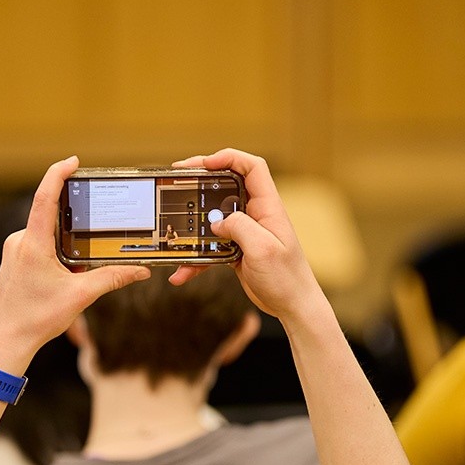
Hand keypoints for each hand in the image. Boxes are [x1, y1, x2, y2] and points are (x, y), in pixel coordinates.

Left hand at [0, 155, 149, 358]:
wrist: (5, 340)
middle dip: (74, 222)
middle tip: (93, 229)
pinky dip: (56, 254)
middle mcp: (19, 241)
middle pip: (50, 216)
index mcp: (33, 244)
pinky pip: (38, 245)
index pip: (45, 197)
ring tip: (77, 269)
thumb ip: (112, 278)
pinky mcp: (13, 260)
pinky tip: (65, 275)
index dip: (58, 173)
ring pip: (46, 234)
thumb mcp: (80, 296)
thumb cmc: (35, 319)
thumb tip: (140, 270)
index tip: (74, 162)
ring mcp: (14, 250)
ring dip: (66, 245)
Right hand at [170, 148, 323, 321]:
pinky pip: (210, 247)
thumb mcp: (263, 248)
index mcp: (268, 207)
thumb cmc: (286, 278)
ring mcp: (245, 232)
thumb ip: (240, 227)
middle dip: (202, 180)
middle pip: (227, 185)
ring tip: (172, 222)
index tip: (203, 164)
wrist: (292, 306)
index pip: (252, 167)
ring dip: (193, 222)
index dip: (228, 158)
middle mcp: (256, 215)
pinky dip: (195, 259)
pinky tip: (181, 273)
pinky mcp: (236, 250)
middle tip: (178, 179)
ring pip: (214, 217)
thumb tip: (216, 221)